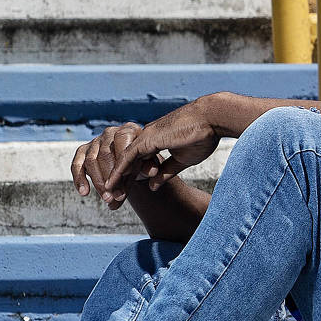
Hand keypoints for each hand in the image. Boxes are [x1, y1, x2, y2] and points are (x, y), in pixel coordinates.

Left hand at [71, 102, 221, 208]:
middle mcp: (146, 137)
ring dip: (115, 179)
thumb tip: (152, 185)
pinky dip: (118, 171)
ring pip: (123, 161)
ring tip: (107, 196)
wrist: (212, 119)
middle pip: (127, 163)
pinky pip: (127, 157)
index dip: (130, 180)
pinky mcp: (147, 138)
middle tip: (112, 201)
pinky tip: (110, 184)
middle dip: (119, 183)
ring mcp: (145, 137)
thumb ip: (166, 172)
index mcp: (156, 141)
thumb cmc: (204, 136)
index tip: (125, 196)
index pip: (137, 164)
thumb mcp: (183, 159)